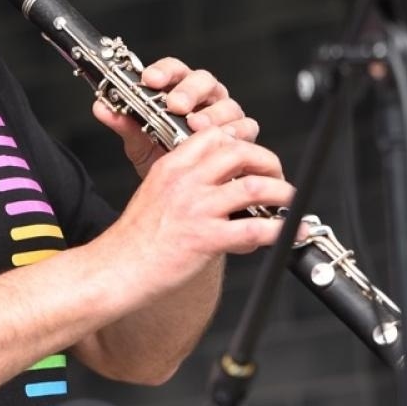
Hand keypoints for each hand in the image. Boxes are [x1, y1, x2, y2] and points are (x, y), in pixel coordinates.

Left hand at [92, 56, 260, 178]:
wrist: (180, 192)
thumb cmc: (163, 156)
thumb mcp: (139, 142)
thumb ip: (123, 123)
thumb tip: (101, 106)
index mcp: (179, 90)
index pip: (174, 70)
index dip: (164, 71)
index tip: (150, 79)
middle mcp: (206, 98)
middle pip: (204, 81)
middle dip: (189, 91)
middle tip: (175, 104)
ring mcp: (226, 114)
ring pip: (226, 103)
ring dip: (212, 114)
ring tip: (196, 125)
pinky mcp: (242, 134)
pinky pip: (245, 127)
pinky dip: (235, 133)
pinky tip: (222, 140)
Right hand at [104, 125, 296, 297]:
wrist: (116, 269)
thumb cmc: (134, 240)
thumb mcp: (155, 194)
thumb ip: (187, 183)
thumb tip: (224, 185)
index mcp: (172, 167)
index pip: (215, 136)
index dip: (241, 143)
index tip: (252, 158)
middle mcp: (186, 182)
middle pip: (240, 153)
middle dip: (269, 162)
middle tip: (278, 176)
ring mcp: (197, 208)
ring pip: (256, 187)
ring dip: (283, 194)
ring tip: (290, 202)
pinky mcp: (206, 237)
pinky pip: (255, 229)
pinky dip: (281, 230)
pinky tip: (289, 234)